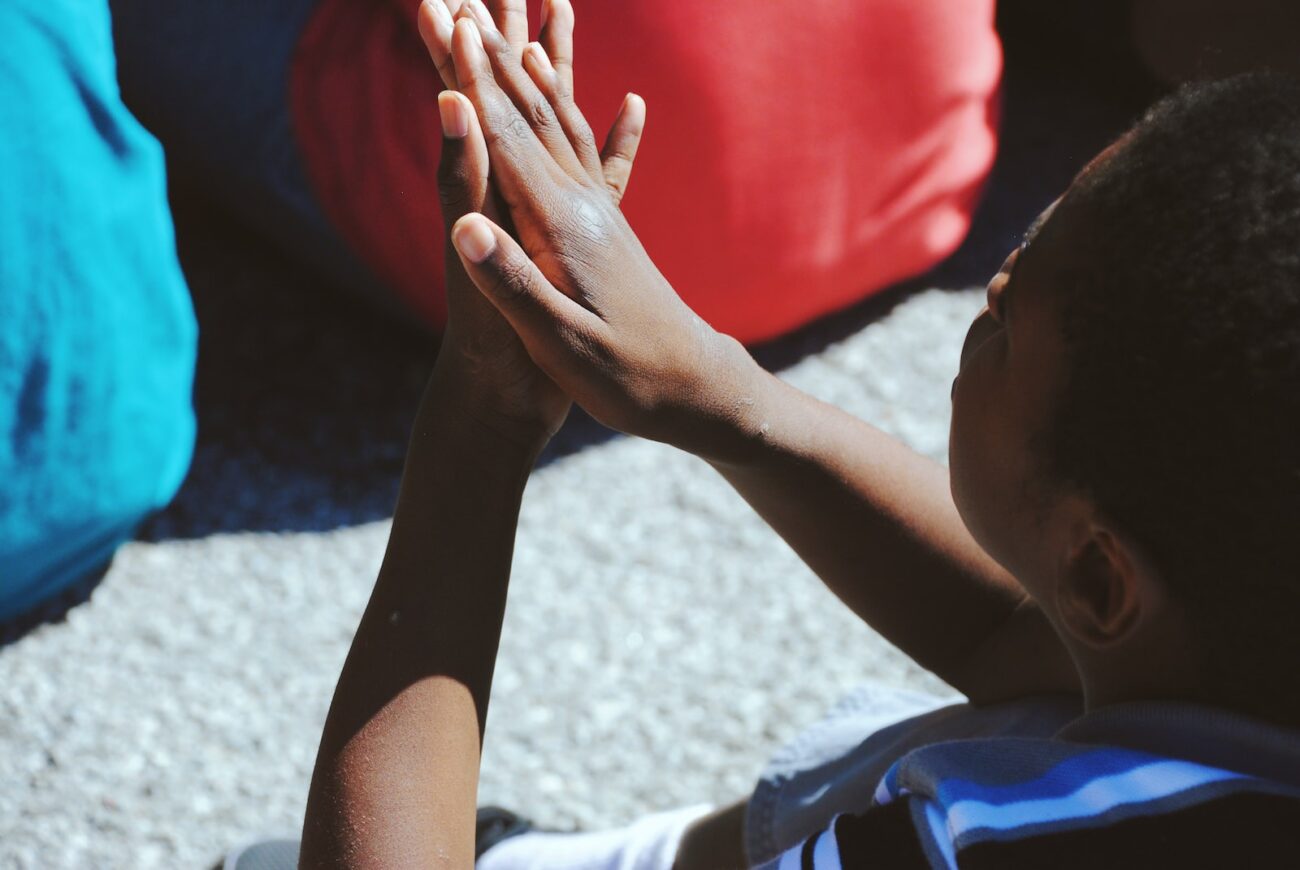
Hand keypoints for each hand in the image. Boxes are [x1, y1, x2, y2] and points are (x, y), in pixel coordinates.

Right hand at [419, 4, 760, 458]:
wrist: (696, 388)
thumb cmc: (628, 377)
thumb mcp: (563, 343)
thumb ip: (516, 286)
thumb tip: (468, 228)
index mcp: (563, 228)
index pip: (506, 140)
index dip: (473, 82)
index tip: (449, 21)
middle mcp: (584, 206)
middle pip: (531, 115)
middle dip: (494, 57)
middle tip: (464, 0)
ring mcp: (603, 214)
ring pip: (565, 126)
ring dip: (536, 74)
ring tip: (518, 27)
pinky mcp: (615, 228)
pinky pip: (599, 159)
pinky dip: (594, 125)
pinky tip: (625, 99)